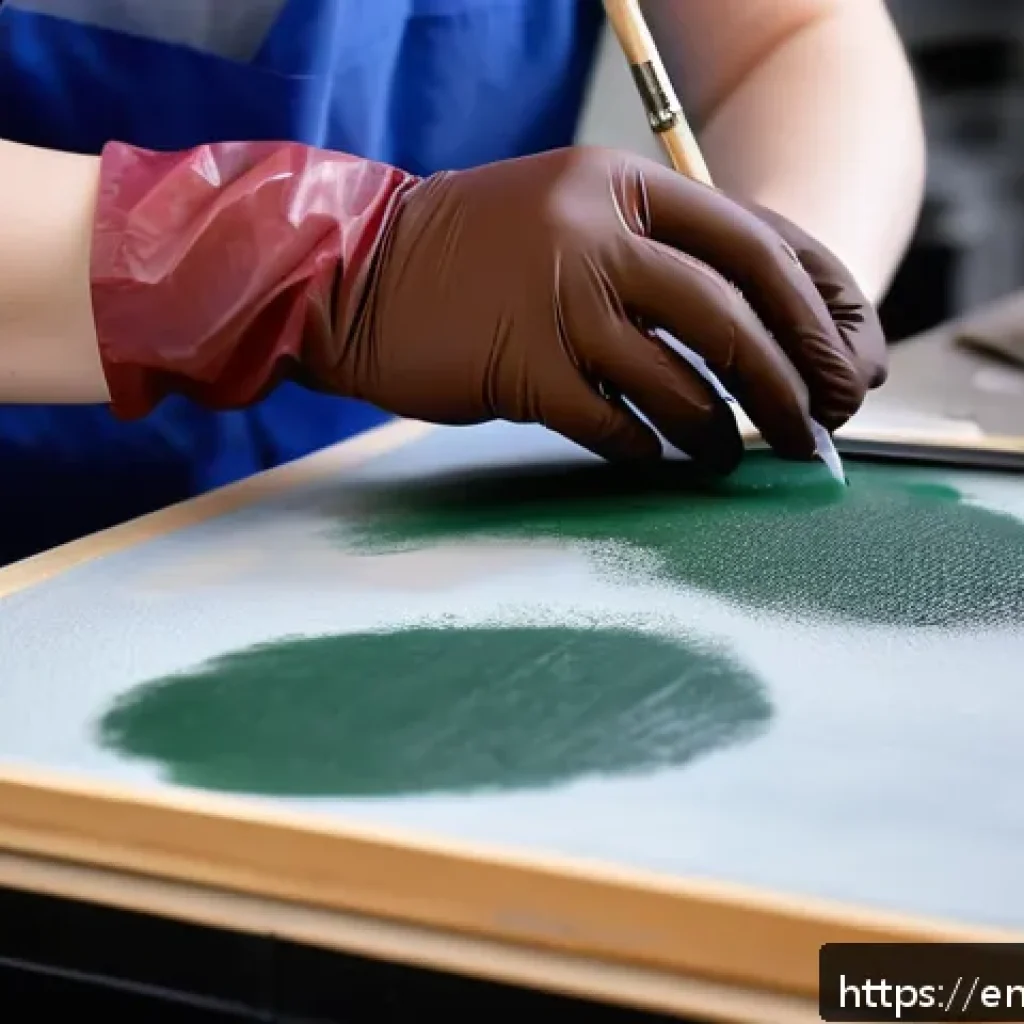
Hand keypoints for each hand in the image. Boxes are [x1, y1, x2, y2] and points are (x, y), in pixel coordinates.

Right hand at [93, 143, 885, 471]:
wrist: (354, 273)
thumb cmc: (469, 253)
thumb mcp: (566, 212)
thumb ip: (652, 249)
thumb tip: (745, 319)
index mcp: (620, 186)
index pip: (755, 240)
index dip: (815, 306)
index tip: (842, 359)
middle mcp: (596, 234)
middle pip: (734, 313)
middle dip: (791, 377)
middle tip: (819, 424)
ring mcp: (558, 303)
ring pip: (682, 378)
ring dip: (724, 428)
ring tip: (737, 453)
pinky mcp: (522, 371)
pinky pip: (615, 425)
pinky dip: (649, 449)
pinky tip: (660, 459)